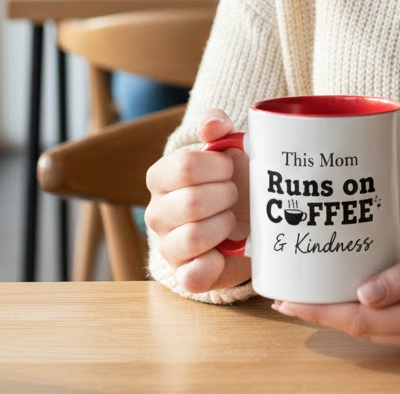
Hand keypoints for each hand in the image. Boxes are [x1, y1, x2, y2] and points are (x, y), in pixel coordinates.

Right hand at [145, 109, 250, 293]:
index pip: (185, 167)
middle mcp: (156, 212)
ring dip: (223, 224)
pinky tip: (225, 248)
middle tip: (234, 194)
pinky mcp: (183, 275)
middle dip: (226, 196)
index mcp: (160, 176)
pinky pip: (193, 275)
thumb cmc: (231, 177)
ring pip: (192, 237)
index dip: (218, 167)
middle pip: (192, 202)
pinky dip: (216, 262)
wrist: (243, 216)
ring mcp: (167, 246)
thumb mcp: (227, 146)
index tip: (230, 167)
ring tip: (230, 218)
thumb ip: (218, 127)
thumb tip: (212, 124)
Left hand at [272, 232, 399, 359]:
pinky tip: (351, 299)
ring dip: (343, 316)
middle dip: (323, 314)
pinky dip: (368, 317)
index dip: (321, 312)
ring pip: (377, 333)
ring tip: (310, 294)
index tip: (287, 303)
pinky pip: (394, 330)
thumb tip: (362, 295)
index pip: (362, 321)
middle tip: (285, 296)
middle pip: (363, 331)